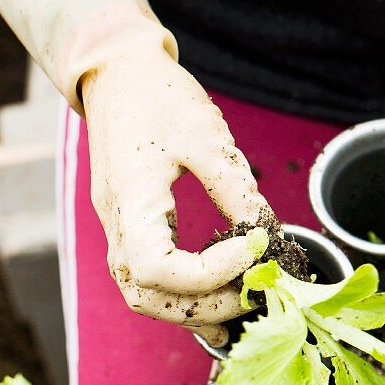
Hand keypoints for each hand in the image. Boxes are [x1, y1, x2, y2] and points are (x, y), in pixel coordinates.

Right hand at [82, 46, 271, 345]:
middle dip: (207, 304)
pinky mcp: (130, 227)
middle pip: (148, 296)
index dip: (211, 272)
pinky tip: (221, 307)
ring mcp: (119, 229)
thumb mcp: (209, 139)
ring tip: (245, 299)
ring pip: (145, 296)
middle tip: (257, 288)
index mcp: (132, 201)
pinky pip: (149, 280)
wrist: (118, 75)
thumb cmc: (160, 98)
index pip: (159, 269)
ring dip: (195, 309)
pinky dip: (184, 300)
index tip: (254, 247)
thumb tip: (268, 233)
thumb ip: (238, 191)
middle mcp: (117, 225)